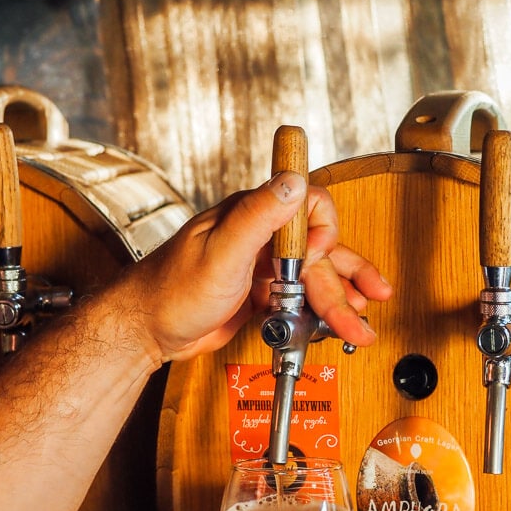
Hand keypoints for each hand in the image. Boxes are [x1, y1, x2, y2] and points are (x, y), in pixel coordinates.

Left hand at [133, 173, 390, 361]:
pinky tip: (333, 325)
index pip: (307, 206)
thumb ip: (259, 215)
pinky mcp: (259, 294)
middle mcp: (260, 237)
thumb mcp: (220, 252)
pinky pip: (298, 299)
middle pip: (318, 253)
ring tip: (360, 324)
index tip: (317, 258)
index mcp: (251, 215)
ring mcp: (260, 267)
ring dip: (340, 302)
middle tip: (364, 308)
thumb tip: (292, 179)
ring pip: (313, 279)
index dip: (322, 233)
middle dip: (345, 282)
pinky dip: (318, 314)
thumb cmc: (171, 291)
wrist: (147, 331)